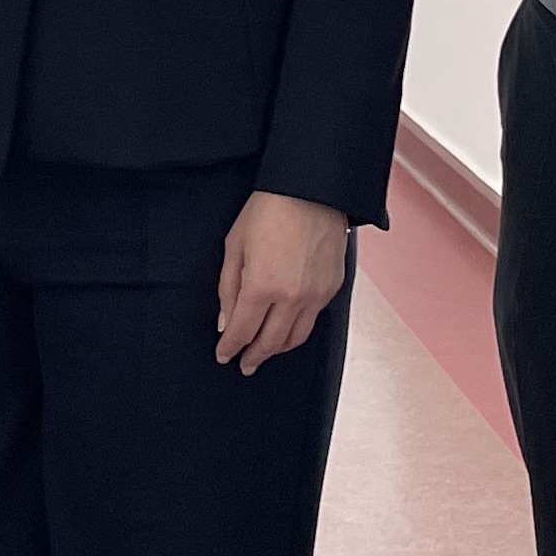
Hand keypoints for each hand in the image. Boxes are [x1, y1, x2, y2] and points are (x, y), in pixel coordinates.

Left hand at [214, 191, 349, 374]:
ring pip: (295, 338)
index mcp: (262, 285)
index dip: (230, 347)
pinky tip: (286, 331)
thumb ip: (228, 289)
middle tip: (244, 364)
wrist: (312, 190)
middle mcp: (291, 296)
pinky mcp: (331, 288)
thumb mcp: (235, 246)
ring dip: (277, 350)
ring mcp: (315, 294)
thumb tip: (225, 322)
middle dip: (254, 357)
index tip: (223, 355)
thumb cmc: (269, 210)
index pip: (242, 330)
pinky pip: (313, 321)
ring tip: (264, 353)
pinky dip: (297, 331)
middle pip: (270, 342)